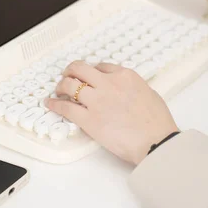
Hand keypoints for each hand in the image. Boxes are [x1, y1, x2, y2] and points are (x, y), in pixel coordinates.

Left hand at [46, 61, 178, 164]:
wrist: (155, 140)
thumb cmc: (157, 122)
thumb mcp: (149, 93)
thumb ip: (133, 87)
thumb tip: (125, 90)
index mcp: (125, 76)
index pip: (101, 67)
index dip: (92, 71)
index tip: (88, 76)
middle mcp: (109, 84)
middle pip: (81, 69)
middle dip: (71, 70)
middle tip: (67, 75)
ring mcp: (97, 101)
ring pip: (69, 85)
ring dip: (61, 86)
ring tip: (58, 90)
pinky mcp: (89, 119)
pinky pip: (65, 108)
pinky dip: (55, 104)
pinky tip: (50, 104)